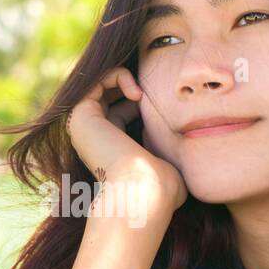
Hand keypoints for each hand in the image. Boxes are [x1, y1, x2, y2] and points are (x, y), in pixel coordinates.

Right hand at [66, 66, 186, 218]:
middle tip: (151, 93)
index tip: (159, 107)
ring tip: (143, 95)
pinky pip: (97, 81)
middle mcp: (93, 137)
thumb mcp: (169, 163)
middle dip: (133, 85)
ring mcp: (85, 126)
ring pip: (101, 84)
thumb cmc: (160, 187)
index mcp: (110, 149)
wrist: (142, 191)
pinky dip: (118, 76)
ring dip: (125, 78)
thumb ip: (169, 149)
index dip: (142, 102)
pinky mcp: (82, 115)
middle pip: (108, 96)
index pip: (121, 114)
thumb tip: (187, 145)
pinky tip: (138, 95)